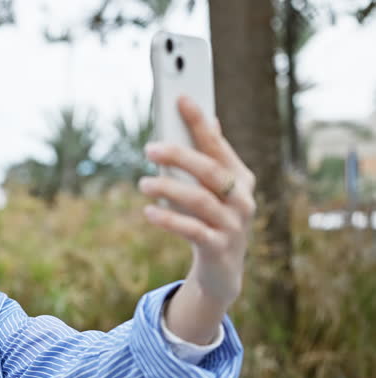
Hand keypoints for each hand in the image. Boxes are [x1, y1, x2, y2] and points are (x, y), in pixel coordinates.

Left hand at [138, 96, 255, 311]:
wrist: (221, 270)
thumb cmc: (212, 219)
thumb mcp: (214, 189)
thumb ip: (210, 158)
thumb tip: (210, 119)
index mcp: (240, 178)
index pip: (218, 145)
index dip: (200, 122)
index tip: (181, 99)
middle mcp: (242, 199)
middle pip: (210, 171)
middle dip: (179, 155)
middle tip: (149, 148)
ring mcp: (233, 225)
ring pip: (200, 201)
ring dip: (169, 189)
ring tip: (143, 184)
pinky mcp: (218, 248)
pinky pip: (193, 230)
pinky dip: (169, 219)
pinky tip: (149, 211)